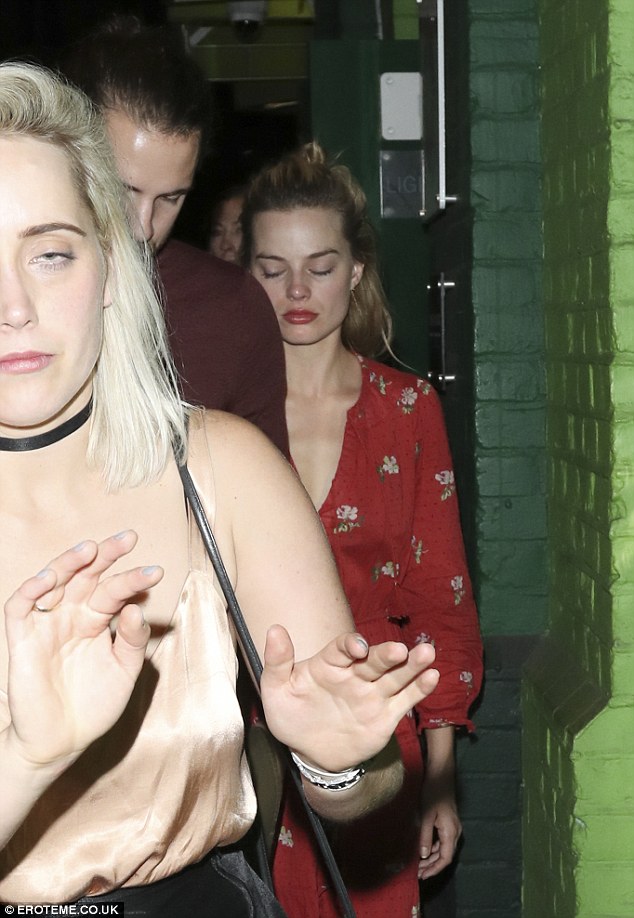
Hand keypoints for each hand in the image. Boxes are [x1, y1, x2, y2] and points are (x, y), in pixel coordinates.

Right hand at [4, 531, 160, 770]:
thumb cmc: (94, 705)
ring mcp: (46, 625)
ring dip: (69, 562)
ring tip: (91, 549)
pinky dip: (32, 589)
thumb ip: (132, 640)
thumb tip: (136, 609)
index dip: (133, 579)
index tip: (156, 572)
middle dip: (106, 555)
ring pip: (54, 582)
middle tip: (127, 538)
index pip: (114, 590)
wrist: (61, 742)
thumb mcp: (124, 671)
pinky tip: (51, 578)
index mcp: (96, 621)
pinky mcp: (22, 639)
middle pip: (86, 575)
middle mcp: (71, 616)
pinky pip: (20, 607)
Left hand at [260, 626, 438, 771]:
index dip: (351, 644)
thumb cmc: (292, 716)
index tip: (358, 648)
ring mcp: (372, 694)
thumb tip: (274, 629)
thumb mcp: (276, 691)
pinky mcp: (385, 716)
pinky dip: (420, 689)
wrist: (311, 752)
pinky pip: (405, 700)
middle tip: (401, 650)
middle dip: (387, 654)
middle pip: (375, 660)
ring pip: (395, 676)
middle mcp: (355, 675)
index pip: (343, 648)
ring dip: (412, 665)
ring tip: (428, 652)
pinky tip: (433, 677)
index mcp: (329, 664)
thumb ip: (277, 662)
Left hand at [418, 779, 461, 879]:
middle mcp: (455, 832)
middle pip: (445, 855)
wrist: (441, 775)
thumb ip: (425, 836)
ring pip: (443, 849)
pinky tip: (423, 850)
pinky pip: (442, 841)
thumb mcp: (426, 815)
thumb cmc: (433, 793)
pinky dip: (433, 848)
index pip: (446, 858)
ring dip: (431, 857)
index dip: (435, 869)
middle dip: (431, 865)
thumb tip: (423, 855)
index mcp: (451, 832)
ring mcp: (453, 827)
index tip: (423, 876)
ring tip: (418, 864)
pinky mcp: (448, 823)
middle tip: (417, 873)